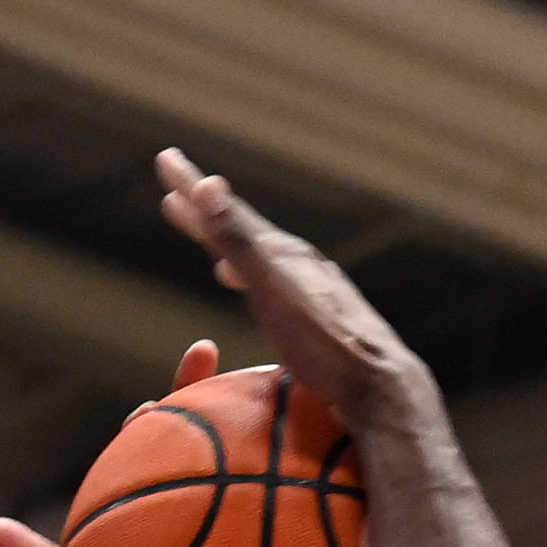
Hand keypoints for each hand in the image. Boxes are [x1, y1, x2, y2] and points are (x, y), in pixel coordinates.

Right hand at [157, 149, 434, 439]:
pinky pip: (278, 288)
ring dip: (233, 251)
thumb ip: (239, 241)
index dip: (192, 188)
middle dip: (207, 216)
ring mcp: (315, 291)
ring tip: (214, 252)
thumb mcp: (273, 291)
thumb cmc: (322, 344)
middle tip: (175, 199)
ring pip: (264, 261)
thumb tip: (209, 185)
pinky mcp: (325, 319)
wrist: (381, 386)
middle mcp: (301, 265)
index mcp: (283, 254)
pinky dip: (256, 283)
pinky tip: (260, 298)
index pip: (228, 213)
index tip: (166, 159)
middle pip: (244, 233)